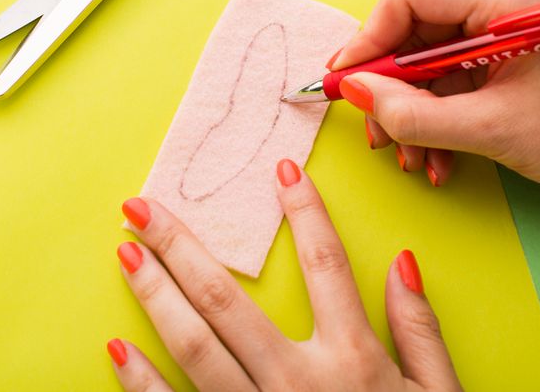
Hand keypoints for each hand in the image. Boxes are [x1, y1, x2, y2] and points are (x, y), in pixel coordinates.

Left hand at [107, 159, 462, 390]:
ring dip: (154, 296)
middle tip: (143, 206)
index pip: (327, 265)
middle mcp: (298, 383)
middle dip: (181, 247)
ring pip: (195, 346)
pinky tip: (118, 349)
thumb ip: (421, 330)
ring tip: (126, 253)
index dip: (305, 211)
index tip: (280, 168)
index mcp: (352, 363)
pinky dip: (142, 384)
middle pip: (229, 300)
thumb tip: (403, 260)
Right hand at [330, 0, 539, 229]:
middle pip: (418, 27)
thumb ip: (413, 112)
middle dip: (391, 85)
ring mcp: (514, 23)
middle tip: (376, 131)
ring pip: (435, 57)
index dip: (369, 40)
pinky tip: (441, 156)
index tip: (345, 83)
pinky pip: (460, 74)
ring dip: (416, 109)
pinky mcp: (518, 51)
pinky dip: (443, 114)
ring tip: (413, 157)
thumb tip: (357, 92)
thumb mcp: (493, 130)